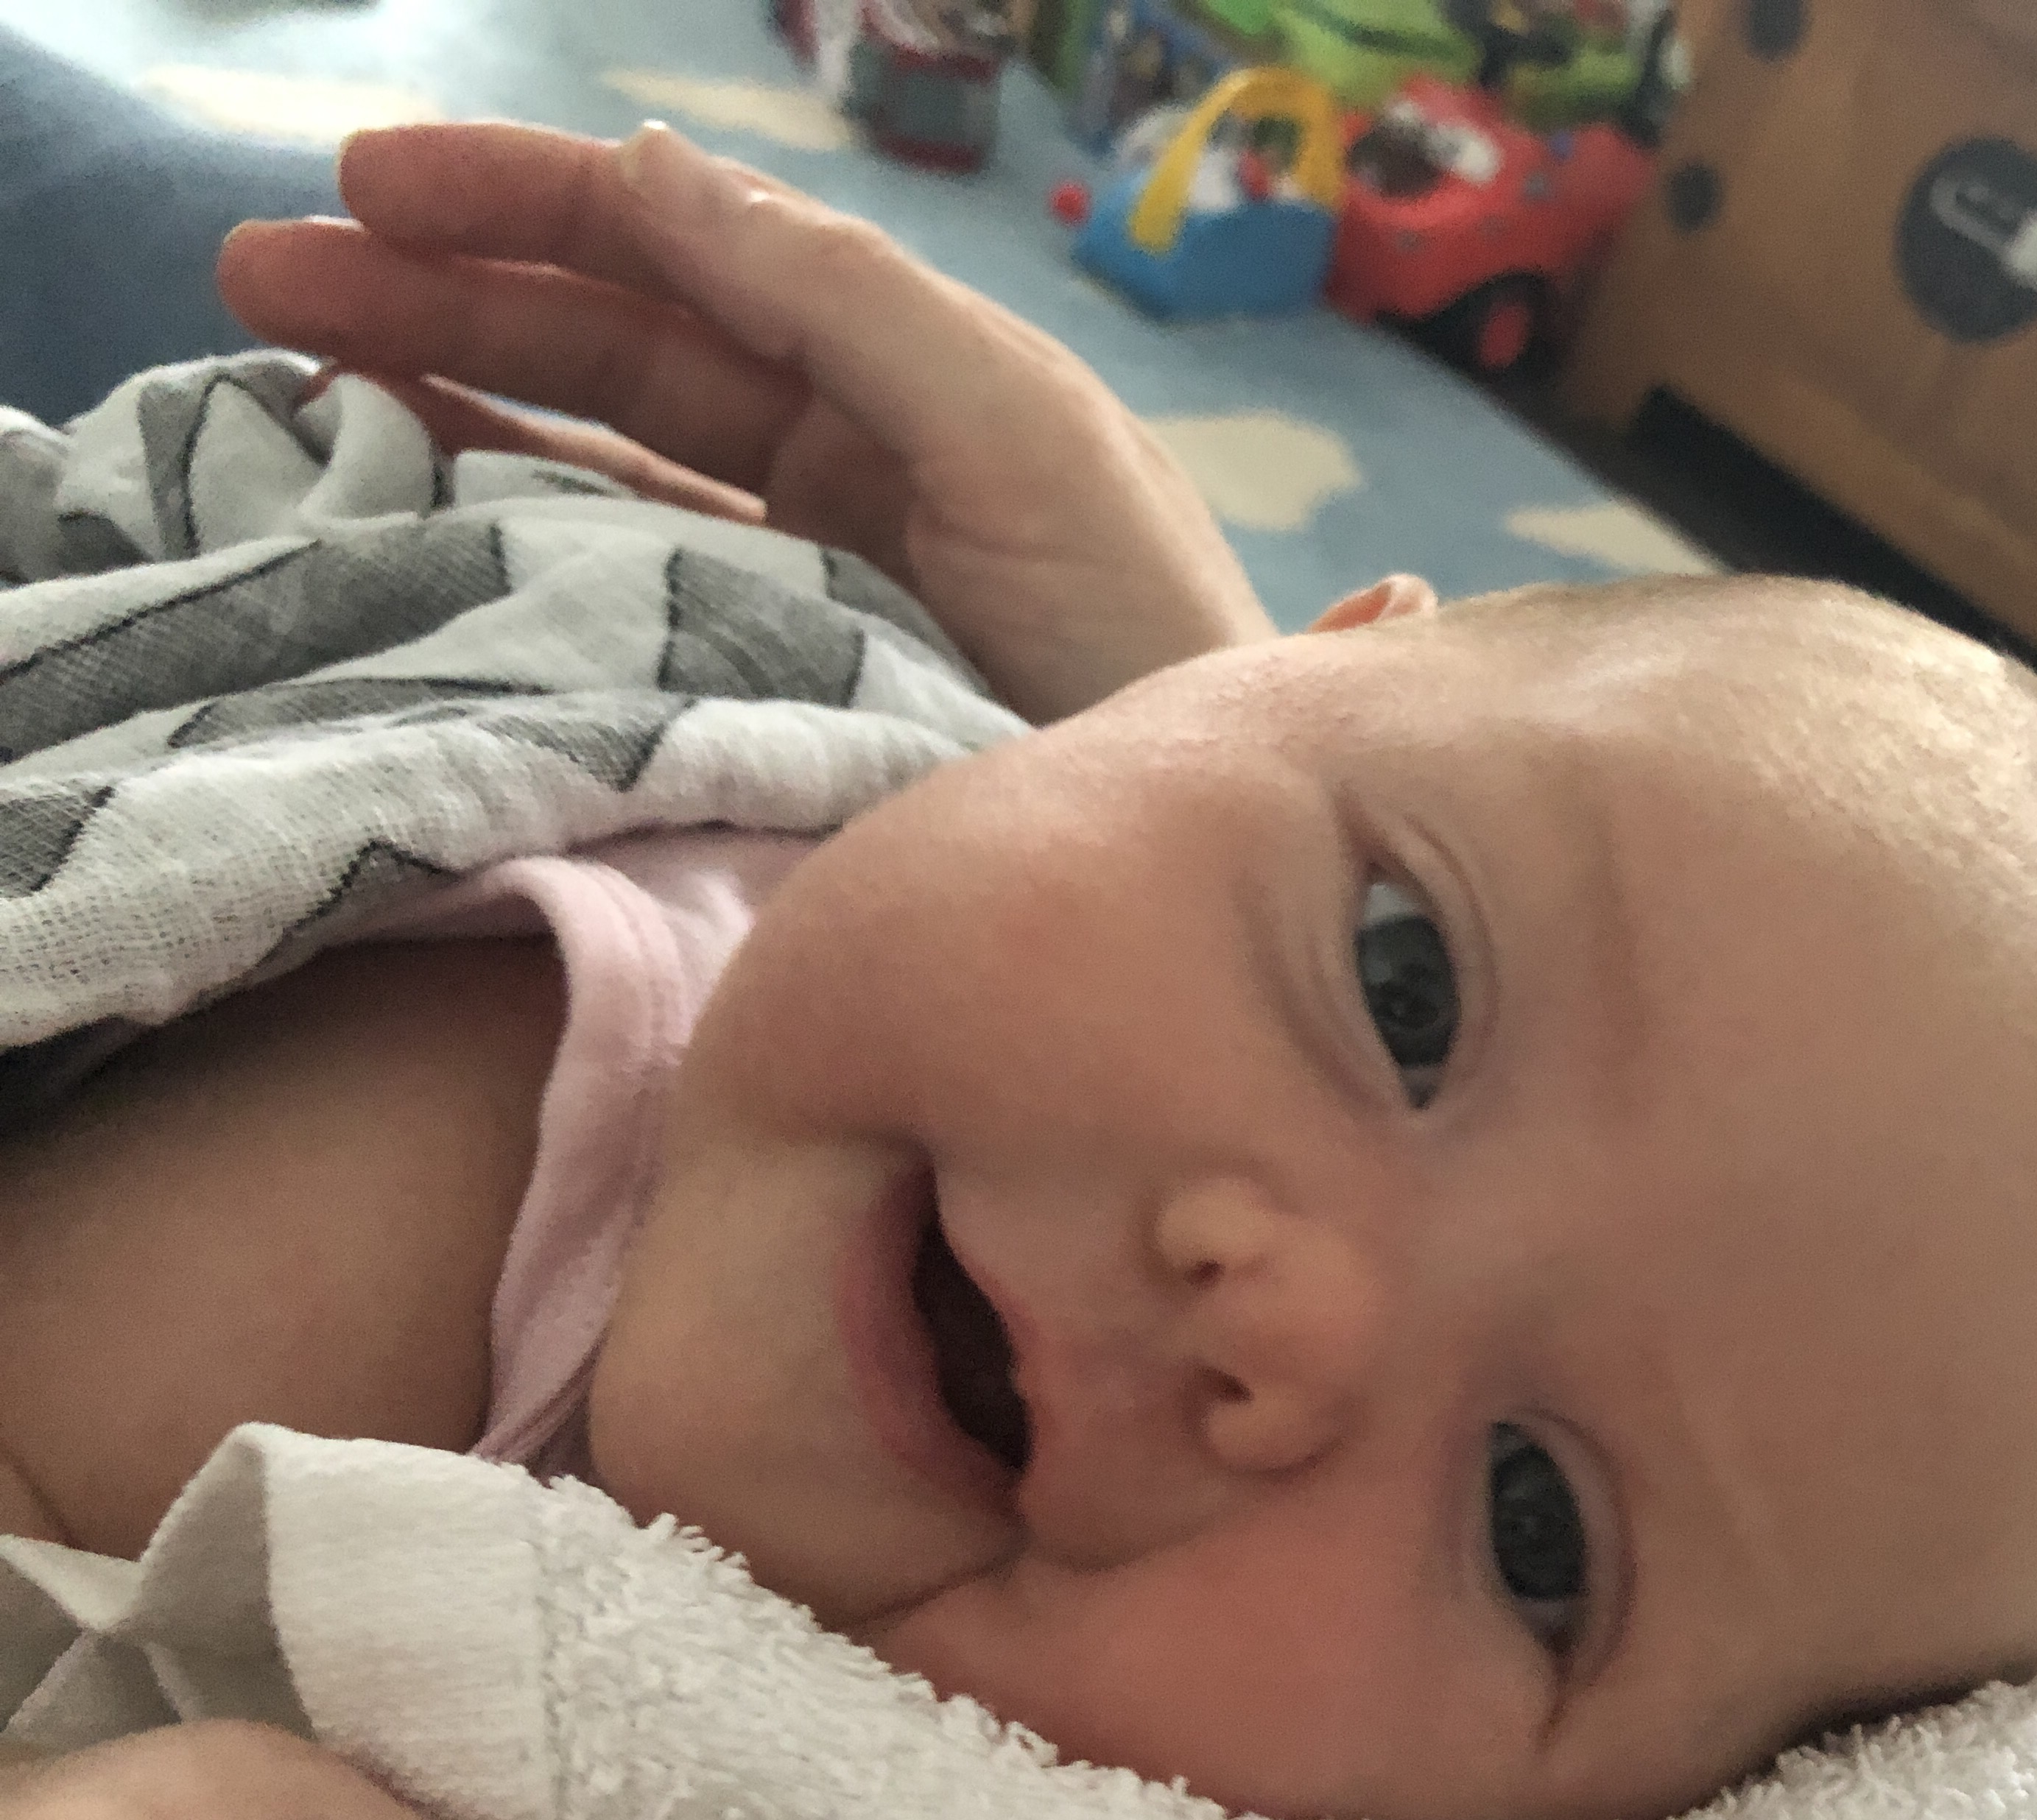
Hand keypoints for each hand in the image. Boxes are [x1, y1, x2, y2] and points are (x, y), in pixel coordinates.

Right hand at [216, 121, 1275, 724]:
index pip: (688, 253)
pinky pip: (618, 591)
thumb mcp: (1013, 433)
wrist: (1187, 845)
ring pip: (593, 462)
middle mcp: (844, 455)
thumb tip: (650, 167)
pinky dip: (514, 544)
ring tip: (291, 381)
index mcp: (904, 374)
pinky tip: (410, 514)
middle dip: (442, 293)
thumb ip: (842, 299)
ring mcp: (802, 574)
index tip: (368, 179)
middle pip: (613, 347)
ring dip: (447, 406)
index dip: (530, 203)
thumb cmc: (1141, 632)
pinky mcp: (776, 686)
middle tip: (259, 273)